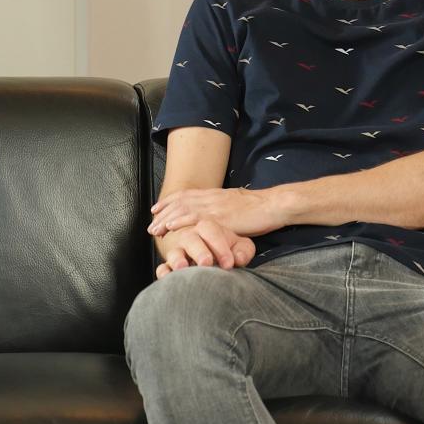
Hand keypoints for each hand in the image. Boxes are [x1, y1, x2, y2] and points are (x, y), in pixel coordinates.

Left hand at [148, 185, 288, 238]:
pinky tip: (170, 227)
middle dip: (163, 212)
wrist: (272, 205)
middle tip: (150, 223)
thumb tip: (217, 217)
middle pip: (180, 202)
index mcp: (215, 194)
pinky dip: (180, 221)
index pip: (186, 195)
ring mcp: (214, 206)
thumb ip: (224, 209)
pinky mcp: (219, 217)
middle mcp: (211, 198)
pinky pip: (195, 218)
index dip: (169, 201)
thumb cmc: (259, 208)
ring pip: (183, 209)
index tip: (157, 208)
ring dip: (166, 218)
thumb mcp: (237, 204)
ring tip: (154, 229)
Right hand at [155, 219, 255, 278]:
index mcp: (207, 228)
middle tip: (206, 262)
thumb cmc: (224, 248)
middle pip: (191, 239)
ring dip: (177, 260)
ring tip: (183, 267)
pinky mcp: (169, 266)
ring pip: (174, 253)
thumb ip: (243, 251)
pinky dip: (164, 272)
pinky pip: (162, 268)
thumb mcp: (238, 246)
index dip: (220, 247)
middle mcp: (190, 237)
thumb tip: (238, 259)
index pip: (211, 231)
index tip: (229, 263)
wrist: (207, 251)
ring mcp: (177, 251)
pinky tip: (168, 276)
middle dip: (199, 251)